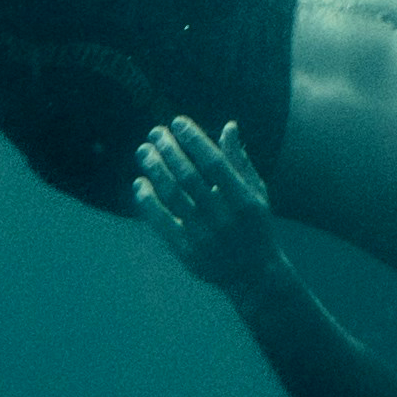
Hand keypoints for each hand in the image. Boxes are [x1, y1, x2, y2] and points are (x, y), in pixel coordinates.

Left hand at [131, 117, 284, 303]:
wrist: (254, 274)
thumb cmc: (256, 226)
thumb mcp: (257, 193)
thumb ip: (241, 162)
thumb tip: (228, 126)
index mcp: (244, 201)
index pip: (215, 163)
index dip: (195, 140)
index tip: (178, 122)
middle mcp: (223, 218)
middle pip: (189, 178)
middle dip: (170, 151)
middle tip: (155, 132)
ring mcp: (204, 236)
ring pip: (173, 197)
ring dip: (155, 170)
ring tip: (144, 151)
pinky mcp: (187, 252)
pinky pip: (162, 222)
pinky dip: (148, 202)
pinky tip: (140, 183)